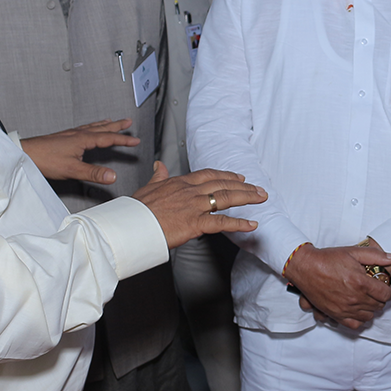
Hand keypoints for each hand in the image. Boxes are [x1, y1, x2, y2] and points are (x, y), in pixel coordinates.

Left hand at [21, 119, 141, 183]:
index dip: (123, 140)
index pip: (108, 138)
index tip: (135, 140)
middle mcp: (78, 134)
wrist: (26, 153)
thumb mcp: (72, 170)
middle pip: (102, 128)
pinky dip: (92, 127)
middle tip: (128, 122)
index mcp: (83, 139)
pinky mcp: (64, 137)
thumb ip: (93, 173)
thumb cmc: (45, 159)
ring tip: (112, 121)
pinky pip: (84, 128)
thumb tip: (112, 176)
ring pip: (93, 127)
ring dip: (105, 124)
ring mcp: (70, 134)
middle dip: (117, 125)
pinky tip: (88, 130)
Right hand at [133, 162, 266, 247]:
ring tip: (261, 198)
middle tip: (258, 188)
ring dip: (247, 197)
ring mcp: (193, 206)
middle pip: (222, 184)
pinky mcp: (194, 223)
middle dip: (243, 186)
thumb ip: (158, 176)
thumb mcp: (147, 187)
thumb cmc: (136, 210)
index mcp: (179, 182)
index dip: (226, 175)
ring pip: (226, 198)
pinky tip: (251, 224)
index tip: (238, 177)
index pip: (208, 175)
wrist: (130, 225)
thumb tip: (159, 165)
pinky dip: (239, 223)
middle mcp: (190, 191)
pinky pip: (221, 222)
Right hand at [285, 242, 390, 330]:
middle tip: (377, 292)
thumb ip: (375, 255)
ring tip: (368, 300)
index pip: (386, 294)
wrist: (306, 267)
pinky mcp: (335, 314)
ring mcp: (345, 309)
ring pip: (369, 316)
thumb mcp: (353, 252)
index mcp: (361, 283)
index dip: (389, 291)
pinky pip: (354, 324)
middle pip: (379, 306)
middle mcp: (354, 298)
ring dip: (372, 309)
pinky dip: (360, 320)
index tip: (386, 288)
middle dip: (381, 299)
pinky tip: (359, 312)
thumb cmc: (327, 259)